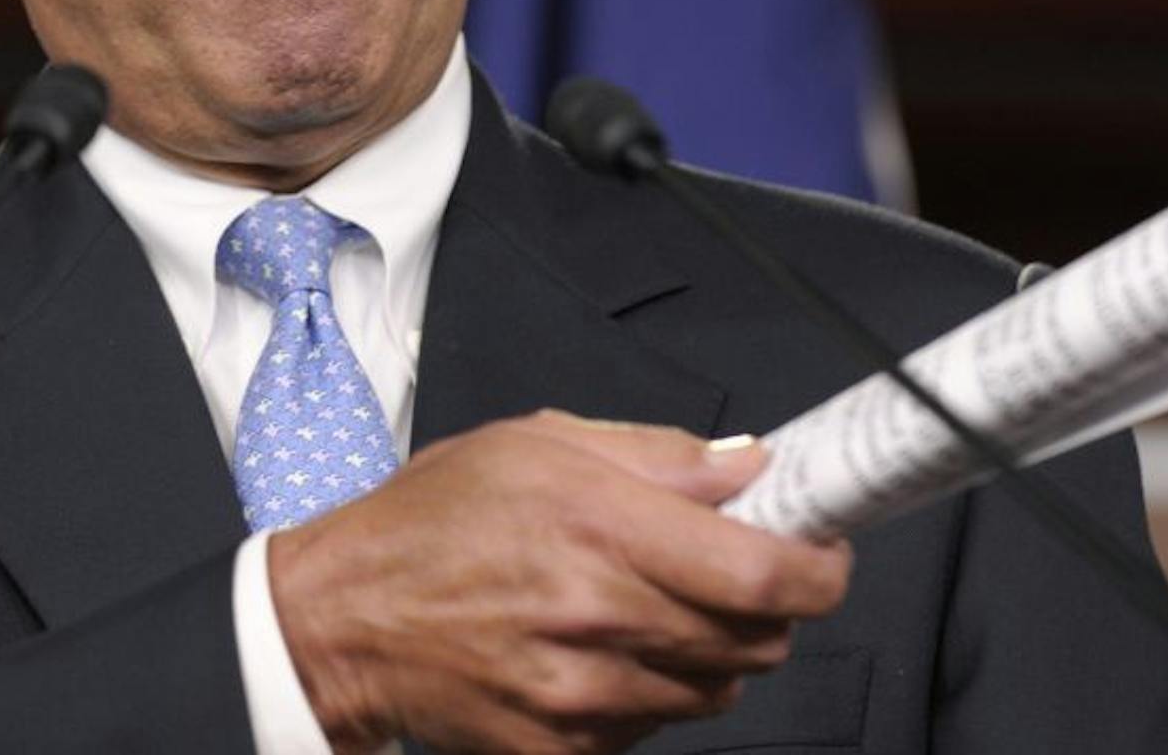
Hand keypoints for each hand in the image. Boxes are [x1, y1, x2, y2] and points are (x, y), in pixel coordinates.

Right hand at [267, 409, 851, 754]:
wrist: (343, 617)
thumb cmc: (433, 520)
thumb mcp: (539, 444)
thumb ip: (659, 456)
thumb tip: (751, 468)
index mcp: (600, 526)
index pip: (764, 574)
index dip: (820, 568)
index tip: (824, 551)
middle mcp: (599, 616)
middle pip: (758, 639)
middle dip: (765, 604)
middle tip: (729, 571)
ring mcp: (582, 695)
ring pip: (717, 689)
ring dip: (710, 650)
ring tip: (649, 608)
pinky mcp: (563, 750)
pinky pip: (656, 727)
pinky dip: (653, 692)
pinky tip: (605, 652)